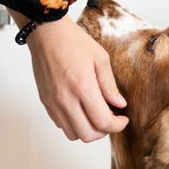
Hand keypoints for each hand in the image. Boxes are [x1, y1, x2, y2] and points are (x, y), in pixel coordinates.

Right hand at [25, 15, 129, 141]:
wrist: (46, 34)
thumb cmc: (73, 42)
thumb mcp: (100, 59)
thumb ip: (110, 85)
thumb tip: (119, 105)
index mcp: (82, 87)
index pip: (102, 122)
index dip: (117, 126)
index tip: (123, 120)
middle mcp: (65, 99)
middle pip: (87, 135)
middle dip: (103, 131)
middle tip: (110, 119)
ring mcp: (53, 102)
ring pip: (73, 134)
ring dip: (87, 129)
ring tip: (95, 115)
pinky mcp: (46, 102)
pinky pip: (61, 125)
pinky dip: (73, 123)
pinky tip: (80, 109)